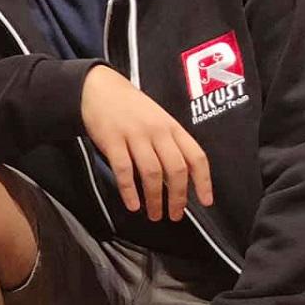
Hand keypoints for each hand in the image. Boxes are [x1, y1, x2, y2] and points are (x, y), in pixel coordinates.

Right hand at [79, 65, 212, 221]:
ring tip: (155, 215)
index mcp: (172, 127)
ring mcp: (134, 135)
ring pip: (152, 172)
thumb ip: (168, 143)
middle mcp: (157, 131)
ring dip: (155, 198)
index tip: (205, 201)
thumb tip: (178, 178)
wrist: (99, 88)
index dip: (203, 181)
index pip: (196, 156)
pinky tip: (133, 205)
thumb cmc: (129, 107)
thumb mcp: (157, 119)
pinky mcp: (112, 140)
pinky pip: (124, 170)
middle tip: (175, 215)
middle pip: (176, 169)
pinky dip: (129, 190)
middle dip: (178, 196)